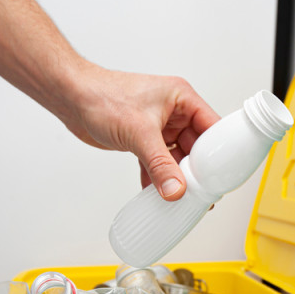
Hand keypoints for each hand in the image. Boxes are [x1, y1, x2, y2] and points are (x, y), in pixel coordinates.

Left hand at [61, 64, 219, 200]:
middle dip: (198, 170)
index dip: (220, 151)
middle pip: (197, 146)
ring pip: (177, 157)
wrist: (71, 98)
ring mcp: (159, 127)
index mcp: (182, 99)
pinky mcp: (144, 140)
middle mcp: (174, 112)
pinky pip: (158, 163)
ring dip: (177, 177)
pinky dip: (158, 178)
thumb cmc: (102, 96)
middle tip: (203, 192)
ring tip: (182, 198)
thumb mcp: (139, 133)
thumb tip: (176, 189)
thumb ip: (160, 165)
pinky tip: (157, 194)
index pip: (212, 127)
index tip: (223, 174)